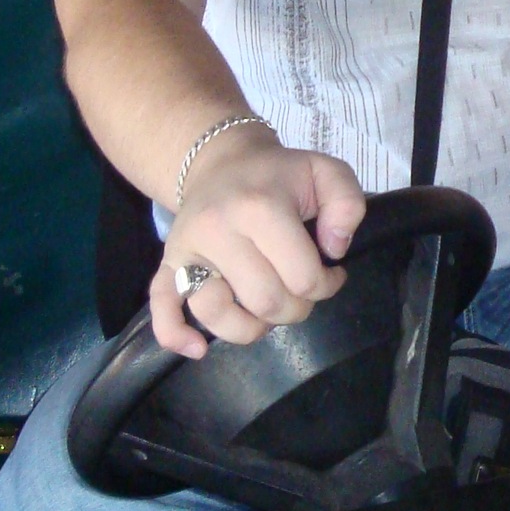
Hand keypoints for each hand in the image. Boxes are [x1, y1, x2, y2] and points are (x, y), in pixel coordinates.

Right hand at [150, 129, 366, 357]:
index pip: (302, 276)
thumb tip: (335, 251)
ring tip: (267, 308)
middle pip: (265, 302)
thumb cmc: (278, 174)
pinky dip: (175, 335)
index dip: (327, 285)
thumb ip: (348, 204)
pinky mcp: (166, 264)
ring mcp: (186, 250)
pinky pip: (161, 308)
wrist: (221, 162)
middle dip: (295, 308)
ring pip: (216, 314)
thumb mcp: (325, 172)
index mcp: (258, 207)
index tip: (330, 273)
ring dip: (252, 326)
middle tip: (300, 289)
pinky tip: (198, 348)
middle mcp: (216, 229)